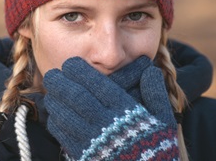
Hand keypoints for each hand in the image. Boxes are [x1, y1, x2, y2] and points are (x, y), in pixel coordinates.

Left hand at [43, 57, 178, 159]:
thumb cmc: (157, 148)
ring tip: (50, 91)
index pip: (98, 85)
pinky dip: (56, 122)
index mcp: (127, 113)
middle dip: (61, 83)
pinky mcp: (84, 157)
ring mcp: (94, 143)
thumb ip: (155, 94)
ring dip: (55, 101)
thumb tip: (150, 70)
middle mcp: (108, 126)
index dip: (80, 72)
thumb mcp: (165, 121)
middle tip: (52, 74)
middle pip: (77, 98)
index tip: (70, 64)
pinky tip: (54, 113)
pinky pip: (64, 137)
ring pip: (67, 116)